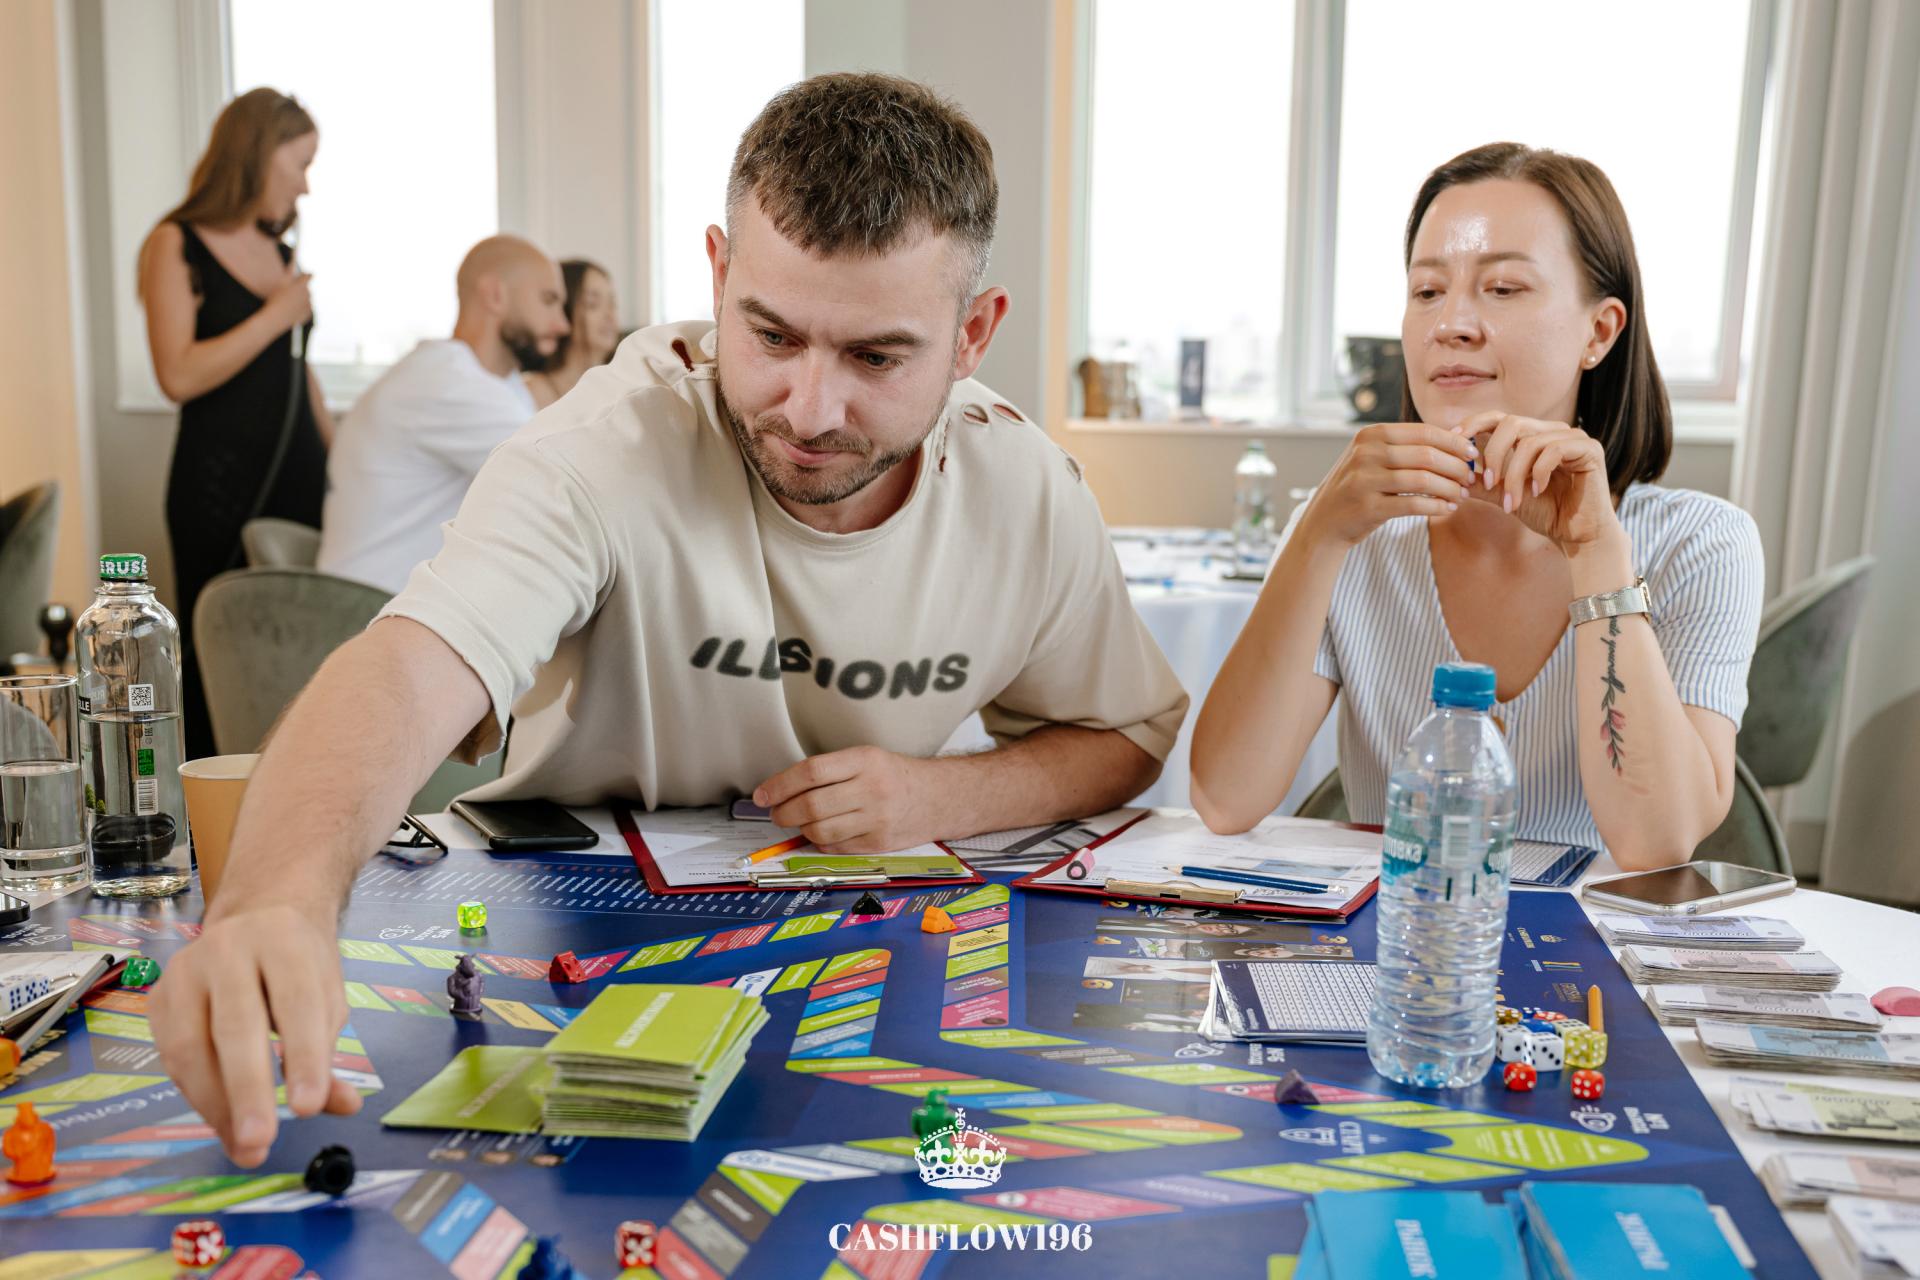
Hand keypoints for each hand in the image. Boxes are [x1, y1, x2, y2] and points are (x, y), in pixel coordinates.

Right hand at [149, 901, 359, 1166]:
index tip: (308, 1108)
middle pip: (235, 1025)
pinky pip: (172, 1056)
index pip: (296, 1002)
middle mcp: (229, 948)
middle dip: (248, 1089)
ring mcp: (185, 970)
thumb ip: (326, 1053)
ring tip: (245, 1146)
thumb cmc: (297, 965)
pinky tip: (224, 1122)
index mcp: (283, 939)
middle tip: (260, 1142)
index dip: (303, 1056)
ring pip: (191, 1046)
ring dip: (216, 1105)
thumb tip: (345, 1105)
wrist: (256, 919)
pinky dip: (198, 1096)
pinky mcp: (159, 996)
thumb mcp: (326, 997)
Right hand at [263, 271, 312, 333]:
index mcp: (302, 284)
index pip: (309, 276)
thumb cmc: (276, 298)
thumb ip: (289, 272)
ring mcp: (309, 304)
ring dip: (300, 299)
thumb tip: (294, 262)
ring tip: (288, 303)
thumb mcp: (281, 283)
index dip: (305, 276)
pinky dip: (301, 308)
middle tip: (289, 293)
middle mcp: (308, 293)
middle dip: (299, 289)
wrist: (275, 317)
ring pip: (306, 299)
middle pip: (306, 288)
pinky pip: (306, 308)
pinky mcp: (308, 313)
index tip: (304, 276)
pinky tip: (291, 310)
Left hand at [753, 746, 940, 851]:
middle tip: (776, 812)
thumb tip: (782, 789)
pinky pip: (835, 847)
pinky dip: (820, 841)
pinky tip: (822, 832)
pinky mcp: (878, 844)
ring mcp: (876, 819)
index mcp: (865, 760)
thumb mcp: (867, 758)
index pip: (812, 772)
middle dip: (783, 812)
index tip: (762, 794)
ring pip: (820, 831)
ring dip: (800, 829)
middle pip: (812, 805)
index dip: (779, 785)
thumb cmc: (895, 776)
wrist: (939, 797)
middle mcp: (872, 789)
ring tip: (798, 822)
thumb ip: (830, 771)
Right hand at [1299, 422, 1476, 546]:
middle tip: (1470, 477)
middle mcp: (1365, 453)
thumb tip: (1456, 437)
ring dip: (1449, 488)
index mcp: (1371, 435)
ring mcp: (1364, 480)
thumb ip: (1406, 446)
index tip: (1472, 453)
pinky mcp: (1368, 507)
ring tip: (1461, 494)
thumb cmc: (1359, 487)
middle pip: (1427, 455)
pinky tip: (1447, 508)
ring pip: (1423, 480)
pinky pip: (1414, 505)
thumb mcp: (1373, 457)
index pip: (1424, 432)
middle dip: (1456, 467)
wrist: (1325, 521)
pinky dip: (1436, 507)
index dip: (1454, 442)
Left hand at [1462, 412, 1618, 548]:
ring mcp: (1572, 437)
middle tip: (1490, 484)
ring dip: (1515, 476)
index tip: (1454, 440)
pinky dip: (1539, 473)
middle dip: (1494, 454)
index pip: (1499, 417)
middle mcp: (1551, 431)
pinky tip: (1536, 491)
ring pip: (1530, 442)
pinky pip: (1554, 450)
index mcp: (1531, 436)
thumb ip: (1482, 483)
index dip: (1475, 423)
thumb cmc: (1545, 514)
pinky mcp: (1588, 449)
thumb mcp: (1505, 496)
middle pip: (1511, 423)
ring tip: (1512, 502)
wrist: (1577, 535)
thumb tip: (1453, 475)